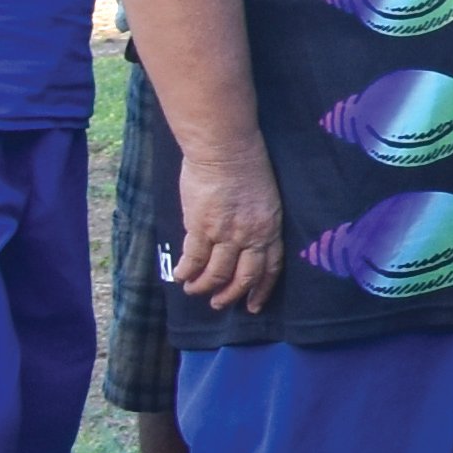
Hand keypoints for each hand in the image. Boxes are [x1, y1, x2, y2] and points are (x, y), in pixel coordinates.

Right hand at [171, 147, 286, 313]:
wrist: (224, 148)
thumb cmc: (246, 164)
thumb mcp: (265, 197)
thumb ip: (257, 221)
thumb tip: (243, 241)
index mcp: (271, 227)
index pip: (271, 267)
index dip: (262, 289)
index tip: (254, 304)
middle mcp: (252, 235)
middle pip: (244, 277)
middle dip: (231, 295)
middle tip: (219, 303)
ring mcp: (226, 233)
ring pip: (217, 274)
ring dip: (204, 287)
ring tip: (194, 291)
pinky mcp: (201, 228)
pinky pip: (194, 260)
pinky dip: (186, 272)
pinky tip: (181, 277)